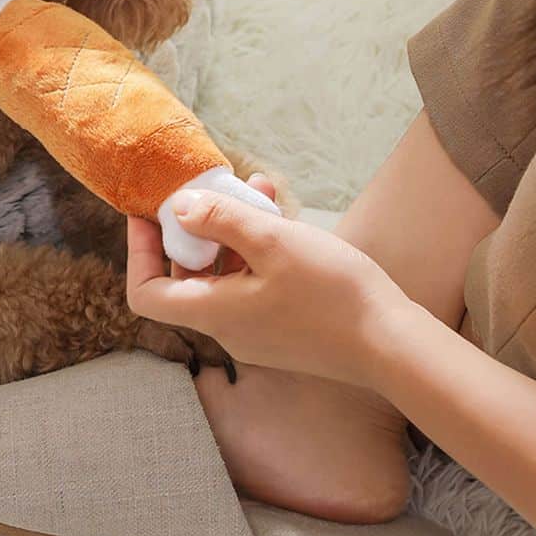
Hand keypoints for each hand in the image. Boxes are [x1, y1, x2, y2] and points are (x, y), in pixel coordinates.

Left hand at [125, 189, 421, 388]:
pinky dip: (258, 251)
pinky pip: (254, 286)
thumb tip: (177, 209)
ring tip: (259, 190)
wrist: (395, 346)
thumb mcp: (273, 242)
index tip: (149, 215)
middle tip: (211, 190)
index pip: (146, 293)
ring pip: (226, 275)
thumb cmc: (333, 294)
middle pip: (186, 278)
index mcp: (215, 313)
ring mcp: (257, 334)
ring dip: (233, 231)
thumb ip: (220, 221)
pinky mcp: (284, 331)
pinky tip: (283, 217)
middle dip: (196, 228)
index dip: (139, 253)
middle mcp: (228, 330)